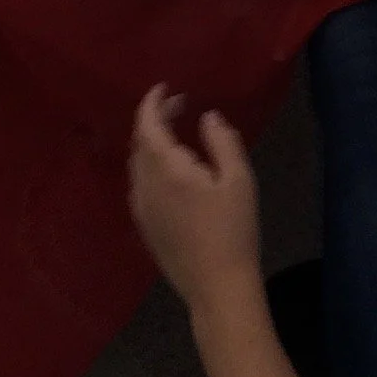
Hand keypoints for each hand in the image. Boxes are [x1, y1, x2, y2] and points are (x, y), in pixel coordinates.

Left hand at [128, 86, 263, 310]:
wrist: (217, 287)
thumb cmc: (233, 230)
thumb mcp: (238, 180)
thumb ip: (222, 141)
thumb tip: (207, 117)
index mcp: (167, 170)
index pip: (147, 125)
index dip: (153, 103)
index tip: (167, 88)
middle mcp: (146, 186)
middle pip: (139, 143)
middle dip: (154, 119)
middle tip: (179, 107)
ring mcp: (142, 210)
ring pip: (137, 165)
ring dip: (151, 143)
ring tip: (175, 134)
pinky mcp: (145, 228)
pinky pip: (139, 185)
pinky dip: (149, 165)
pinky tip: (170, 171)